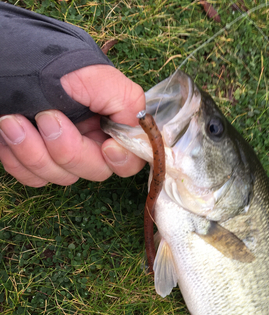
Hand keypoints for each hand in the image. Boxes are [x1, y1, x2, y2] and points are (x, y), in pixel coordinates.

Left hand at [0, 65, 145, 186]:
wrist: (13, 63)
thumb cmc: (58, 65)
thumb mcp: (99, 78)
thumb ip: (127, 104)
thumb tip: (138, 132)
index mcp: (112, 127)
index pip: (130, 160)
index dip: (122, 160)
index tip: (107, 148)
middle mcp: (92, 145)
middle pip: (94, 171)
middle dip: (68, 149)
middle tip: (45, 119)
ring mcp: (63, 156)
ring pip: (61, 177)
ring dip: (33, 151)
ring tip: (12, 121)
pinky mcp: (37, 161)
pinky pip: (33, 178)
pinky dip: (17, 159)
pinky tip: (9, 133)